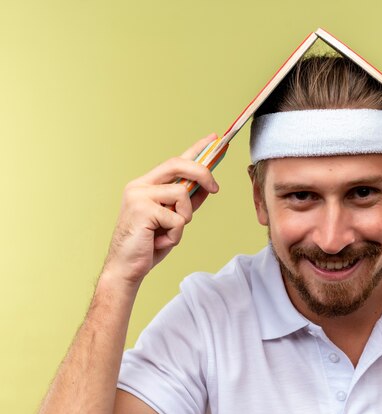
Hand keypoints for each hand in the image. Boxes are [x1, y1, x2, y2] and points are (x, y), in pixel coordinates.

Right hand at [102, 133, 219, 288]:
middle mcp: (140, 185)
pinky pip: (177, 218)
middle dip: (202, 172)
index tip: (214, 138)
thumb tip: (208, 186)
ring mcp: (138, 195)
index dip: (196, 148)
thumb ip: (188, 202)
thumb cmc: (149, 245)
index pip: (175, 160)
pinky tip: (160, 241)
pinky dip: (176, 234)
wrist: (127, 269)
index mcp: (147, 184)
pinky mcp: (141, 209)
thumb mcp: (174, 220)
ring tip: (168, 233)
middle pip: (178, 165)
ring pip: (182, 195)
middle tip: (215, 188)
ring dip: (184, 219)